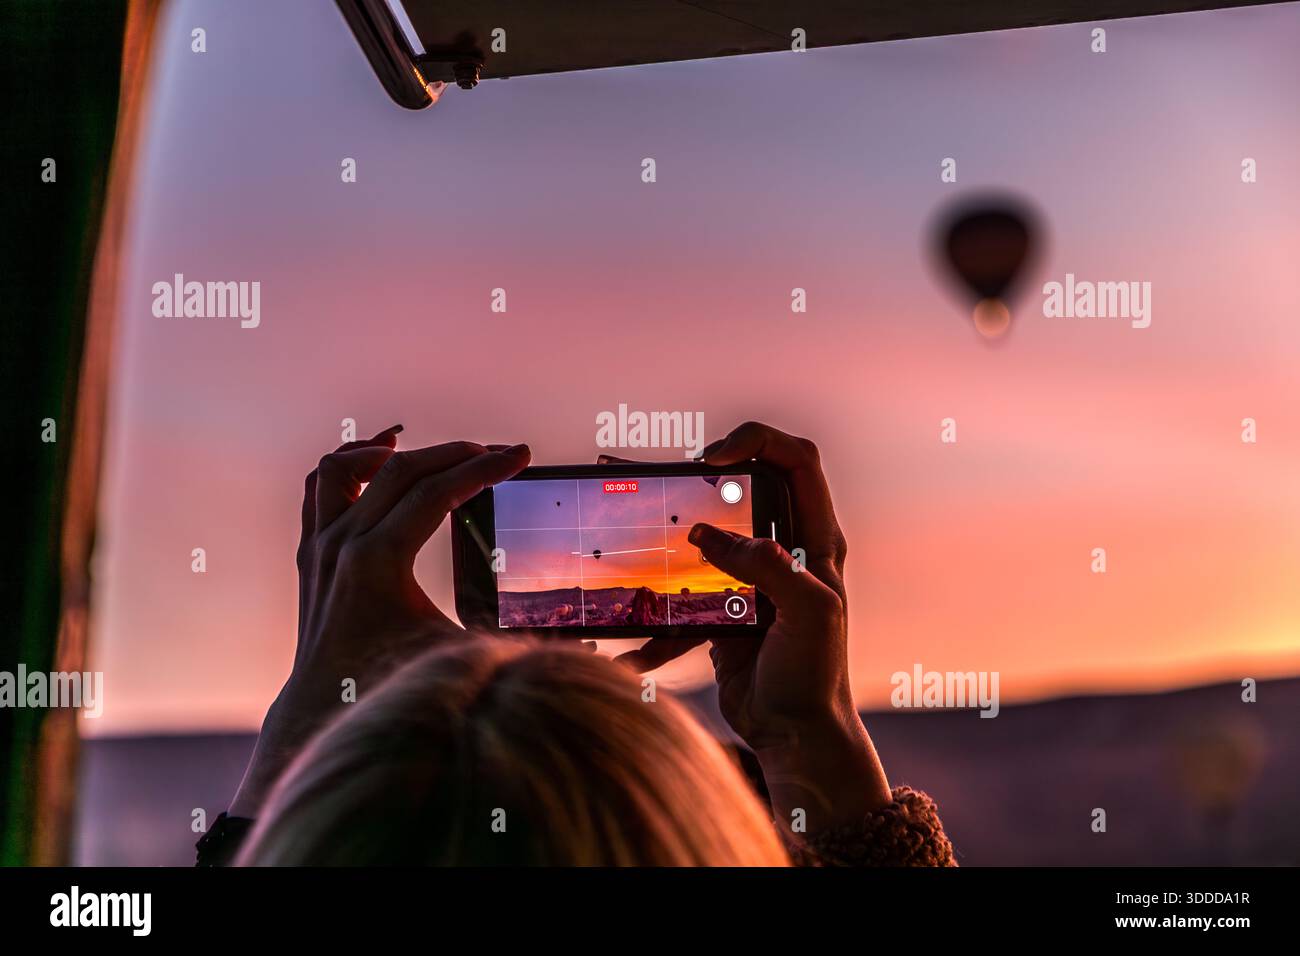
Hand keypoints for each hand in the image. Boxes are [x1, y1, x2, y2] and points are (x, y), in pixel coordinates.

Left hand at [230, 427, 530, 815]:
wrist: (327, 712)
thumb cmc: (394, 691)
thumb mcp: (462, 661)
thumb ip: (515, 644)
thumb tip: (592, 641)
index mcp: (376, 563)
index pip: (437, 491)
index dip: (485, 468)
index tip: (519, 455)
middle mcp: (341, 545)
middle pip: (403, 470)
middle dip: (458, 453)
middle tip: (498, 453)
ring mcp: (319, 545)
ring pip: (349, 465)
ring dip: (395, 452)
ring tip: (436, 452)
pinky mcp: (311, 552)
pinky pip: (323, 484)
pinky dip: (353, 463)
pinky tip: (382, 460)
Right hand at [616, 422, 890, 832]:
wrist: (793, 734)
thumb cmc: (815, 675)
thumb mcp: (809, 614)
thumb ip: (769, 568)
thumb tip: (712, 536)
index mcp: (815, 541)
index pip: (797, 463)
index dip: (758, 443)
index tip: (713, 458)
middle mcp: (784, 549)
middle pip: (742, 486)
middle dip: (700, 473)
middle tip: (663, 474)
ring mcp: (748, 577)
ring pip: (704, 533)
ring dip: (667, 524)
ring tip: (627, 503)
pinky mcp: (719, 607)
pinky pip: (681, 590)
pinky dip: (656, 604)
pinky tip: (629, 620)